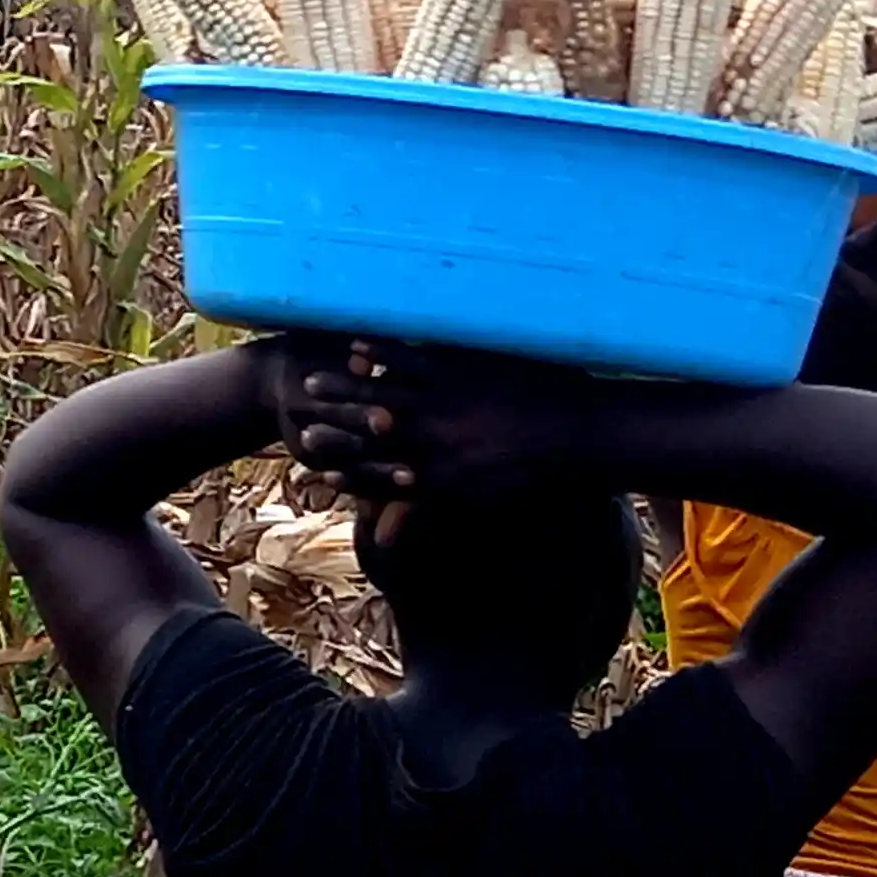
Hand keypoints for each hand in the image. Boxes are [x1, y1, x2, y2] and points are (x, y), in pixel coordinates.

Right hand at [282, 339, 593, 507]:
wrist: (577, 434)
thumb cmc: (533, 474)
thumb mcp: (479, 502)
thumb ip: (429, 510)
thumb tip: (392, 533)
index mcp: (437, 477)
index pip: (378, 477)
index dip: (344, 472)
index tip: (315, 470)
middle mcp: (431, 441)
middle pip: (366, 434)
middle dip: (329, 426)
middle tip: (299, 421)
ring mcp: (442, 404)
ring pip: (380, 395)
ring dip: (343, 387)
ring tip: (312, 380)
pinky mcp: (457, 371)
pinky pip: (410, 358)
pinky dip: (381, 351)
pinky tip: (356, 343)